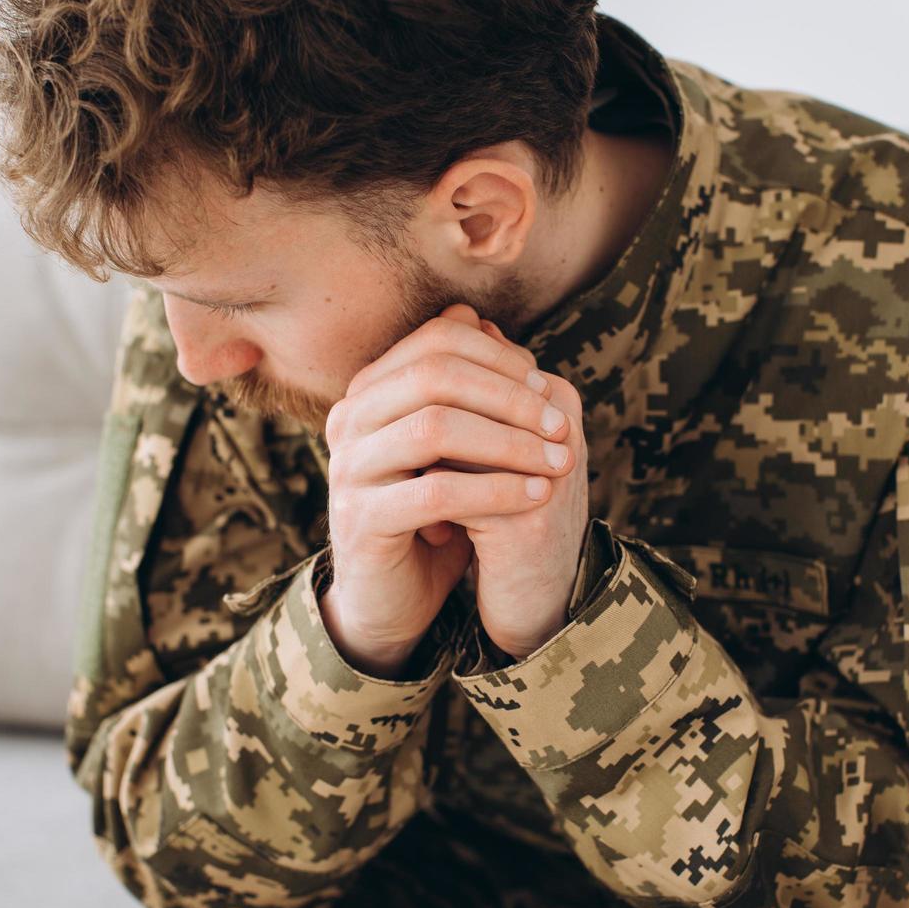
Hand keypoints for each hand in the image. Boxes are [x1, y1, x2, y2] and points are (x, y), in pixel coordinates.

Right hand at [318, 304, 567, 678]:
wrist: (392, 594)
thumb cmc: (430, 513)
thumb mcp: (451, 444)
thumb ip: (460, 385)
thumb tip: (476, 313)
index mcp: (370, 391)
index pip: (437, 341)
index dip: (499, 357)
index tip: (548, 388)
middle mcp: (349, 419)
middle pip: (435, 375)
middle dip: (510, 397)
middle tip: (560, 425)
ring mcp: (348, 468)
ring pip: (435, 428)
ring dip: (509, 442)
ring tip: (557, 462)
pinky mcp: (362, 519)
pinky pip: (436, 491)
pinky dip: (495, 490)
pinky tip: (537, 496)